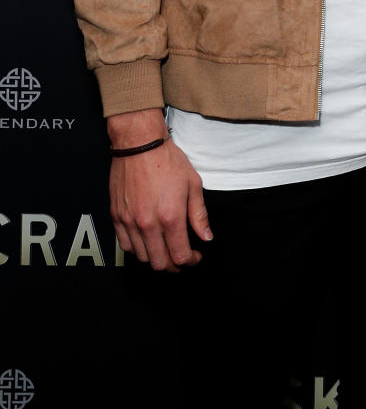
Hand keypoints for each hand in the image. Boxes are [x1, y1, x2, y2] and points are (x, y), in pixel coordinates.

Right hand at [107, 109, 211, 270]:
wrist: (139, 144)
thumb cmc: (168, 160)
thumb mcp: (193, 184)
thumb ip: (199, 215)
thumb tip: (206, 237)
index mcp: (170, 217)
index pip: (180, 256)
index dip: (190, 261)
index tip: (195, 256)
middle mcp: (148, 224)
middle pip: (159, 263)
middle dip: (174, 265)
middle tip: (182, 256)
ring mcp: (129, 222)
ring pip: (142, 257)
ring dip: (156, 257)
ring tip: (166, 247)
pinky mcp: (116, 216)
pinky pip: (126, 245)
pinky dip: (138, 249)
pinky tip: (148, 240)